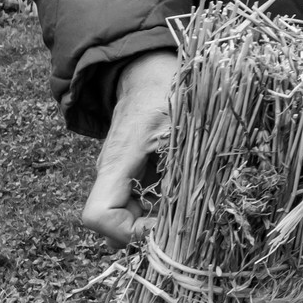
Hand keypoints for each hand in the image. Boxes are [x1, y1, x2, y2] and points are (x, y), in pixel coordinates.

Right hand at [84, 49, 178, 244]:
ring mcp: (118, 174)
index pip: (98, 216)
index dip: (127, 231)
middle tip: (183, 225)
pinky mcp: (129, 173)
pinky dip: (158, 208)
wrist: (148, 71)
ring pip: (125, 216)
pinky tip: (184, 199)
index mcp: (118, 162)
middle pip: (111, 224)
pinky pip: (136, 203)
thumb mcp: (186, 125)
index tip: (163, 225)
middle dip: (145, 232)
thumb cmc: (169, 91)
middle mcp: (110, 173)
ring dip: (154, 222)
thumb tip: (205, 200)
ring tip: (188, 212)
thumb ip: (189, 162)